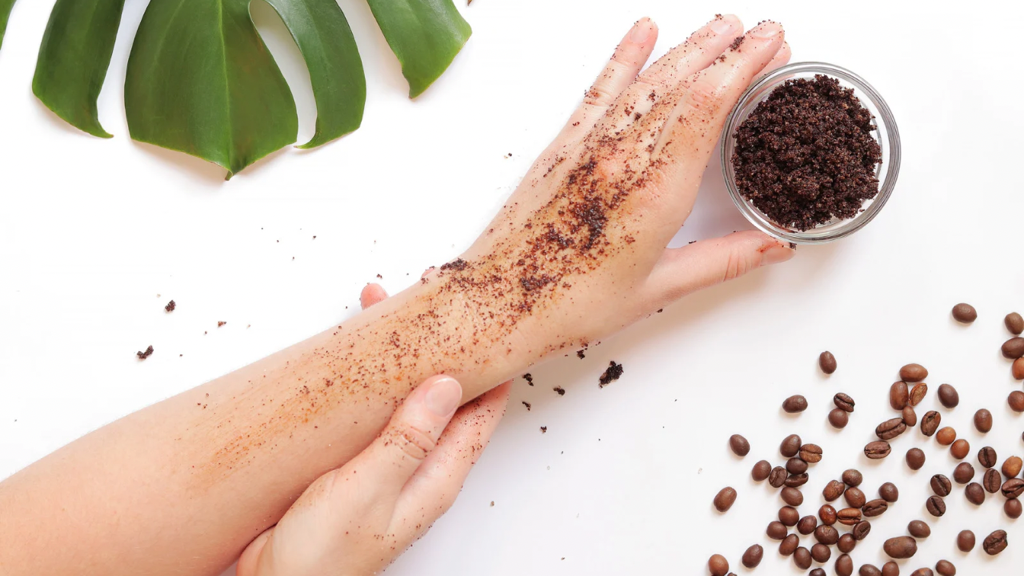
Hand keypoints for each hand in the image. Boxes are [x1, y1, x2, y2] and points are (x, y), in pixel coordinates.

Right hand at [237, 284, 510, 575]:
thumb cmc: (321, 558)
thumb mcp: (367, 490)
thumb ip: (407, 438)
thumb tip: (448, 385)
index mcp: (437, 476)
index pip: (481, 410)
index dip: (487, 360)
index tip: (479, 314)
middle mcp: (420, 468)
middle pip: (445, 395)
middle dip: (440, 345)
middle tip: (425, 295)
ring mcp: (388, 465)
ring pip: (406, 398)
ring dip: (400, 355)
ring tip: (383, 310)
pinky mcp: (356, 464)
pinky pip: (375, 412)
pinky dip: (369, 378)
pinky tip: (352, 359)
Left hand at [416, 15, 792, 365]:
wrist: (495, 304)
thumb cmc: (568, 306)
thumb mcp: (657, 290)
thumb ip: (722, 261)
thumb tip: (775, 247)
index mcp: (656, 192)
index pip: (708, 106)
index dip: (743, 67)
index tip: (772, 46)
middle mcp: (623, 158)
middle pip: (684, 83)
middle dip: (728, 50)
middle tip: (763, 30)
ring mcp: (590, 147)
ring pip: (647, 80)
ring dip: (687, 47)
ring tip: (719, 27)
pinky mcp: (561, 148)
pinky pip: (599, 90)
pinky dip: (623, 57)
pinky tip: (642, 31)